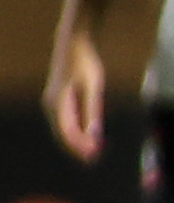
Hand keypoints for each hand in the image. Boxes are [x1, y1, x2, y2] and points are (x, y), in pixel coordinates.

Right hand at [44, 30, 104, 163]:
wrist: (73, 43)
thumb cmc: (85, 62)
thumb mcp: (93, 86)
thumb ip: (92, 110)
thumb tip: (93, 133)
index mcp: (57, 102)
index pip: (67, 132)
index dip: (79, 146)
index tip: (93, 155)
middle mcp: (51, 104)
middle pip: (62, 133)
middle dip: (77, 147)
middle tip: (94, 159)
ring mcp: (52, 101)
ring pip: (62, 128)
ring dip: (76, 140)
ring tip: (92, 151)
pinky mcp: (58, 99)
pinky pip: (64, 120)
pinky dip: (75, 130)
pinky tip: (87, 135)